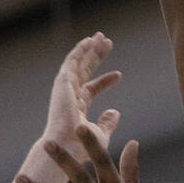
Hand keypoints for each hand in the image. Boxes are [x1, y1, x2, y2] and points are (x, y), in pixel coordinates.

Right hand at [44, 33, 120, 161]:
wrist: (68, 145)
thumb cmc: (82, 146)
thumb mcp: (100, 133)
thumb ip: (107, 122)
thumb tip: (115, 112)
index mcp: (76, 107)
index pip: (91, 89)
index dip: (105, 81)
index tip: (119, 74)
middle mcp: (69, 95)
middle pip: (84, 71)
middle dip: (95, 57)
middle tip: (106, 43)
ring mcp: (65, 88)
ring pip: (78, 62)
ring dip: (89, 49)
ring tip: (101, 36)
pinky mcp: (63, 81)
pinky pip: (72, 61)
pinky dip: (80, 50)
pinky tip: (90, 40)